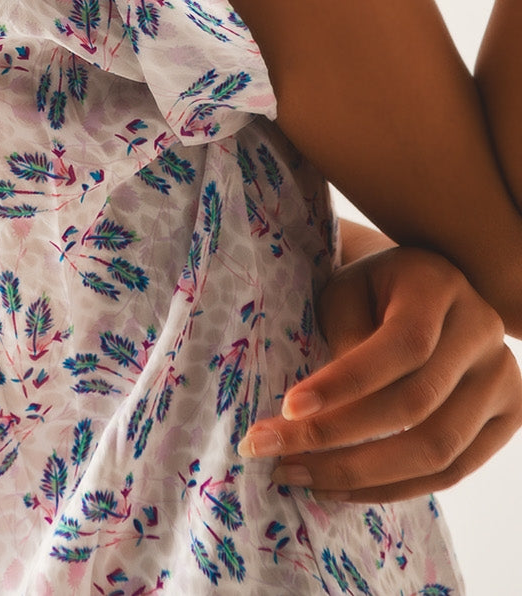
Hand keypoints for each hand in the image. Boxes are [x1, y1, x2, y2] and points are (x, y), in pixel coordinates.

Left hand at [239, 245, 521, 501]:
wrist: (418, 291)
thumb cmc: (370, 290)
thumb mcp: (346, 291)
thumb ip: (342, 337)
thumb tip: (324, 414)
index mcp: (439, 284)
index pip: (402, 346)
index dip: (345, 383)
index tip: (287, 409)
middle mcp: (482, 330)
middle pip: (416, 405)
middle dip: (337, 438)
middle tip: (273, 452)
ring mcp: (502, 377)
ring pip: (437, 449)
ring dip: (360, 474)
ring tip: (298, 474)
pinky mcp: (506, 418)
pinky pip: (452, 471)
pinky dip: (392, 488)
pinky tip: (339, 486)